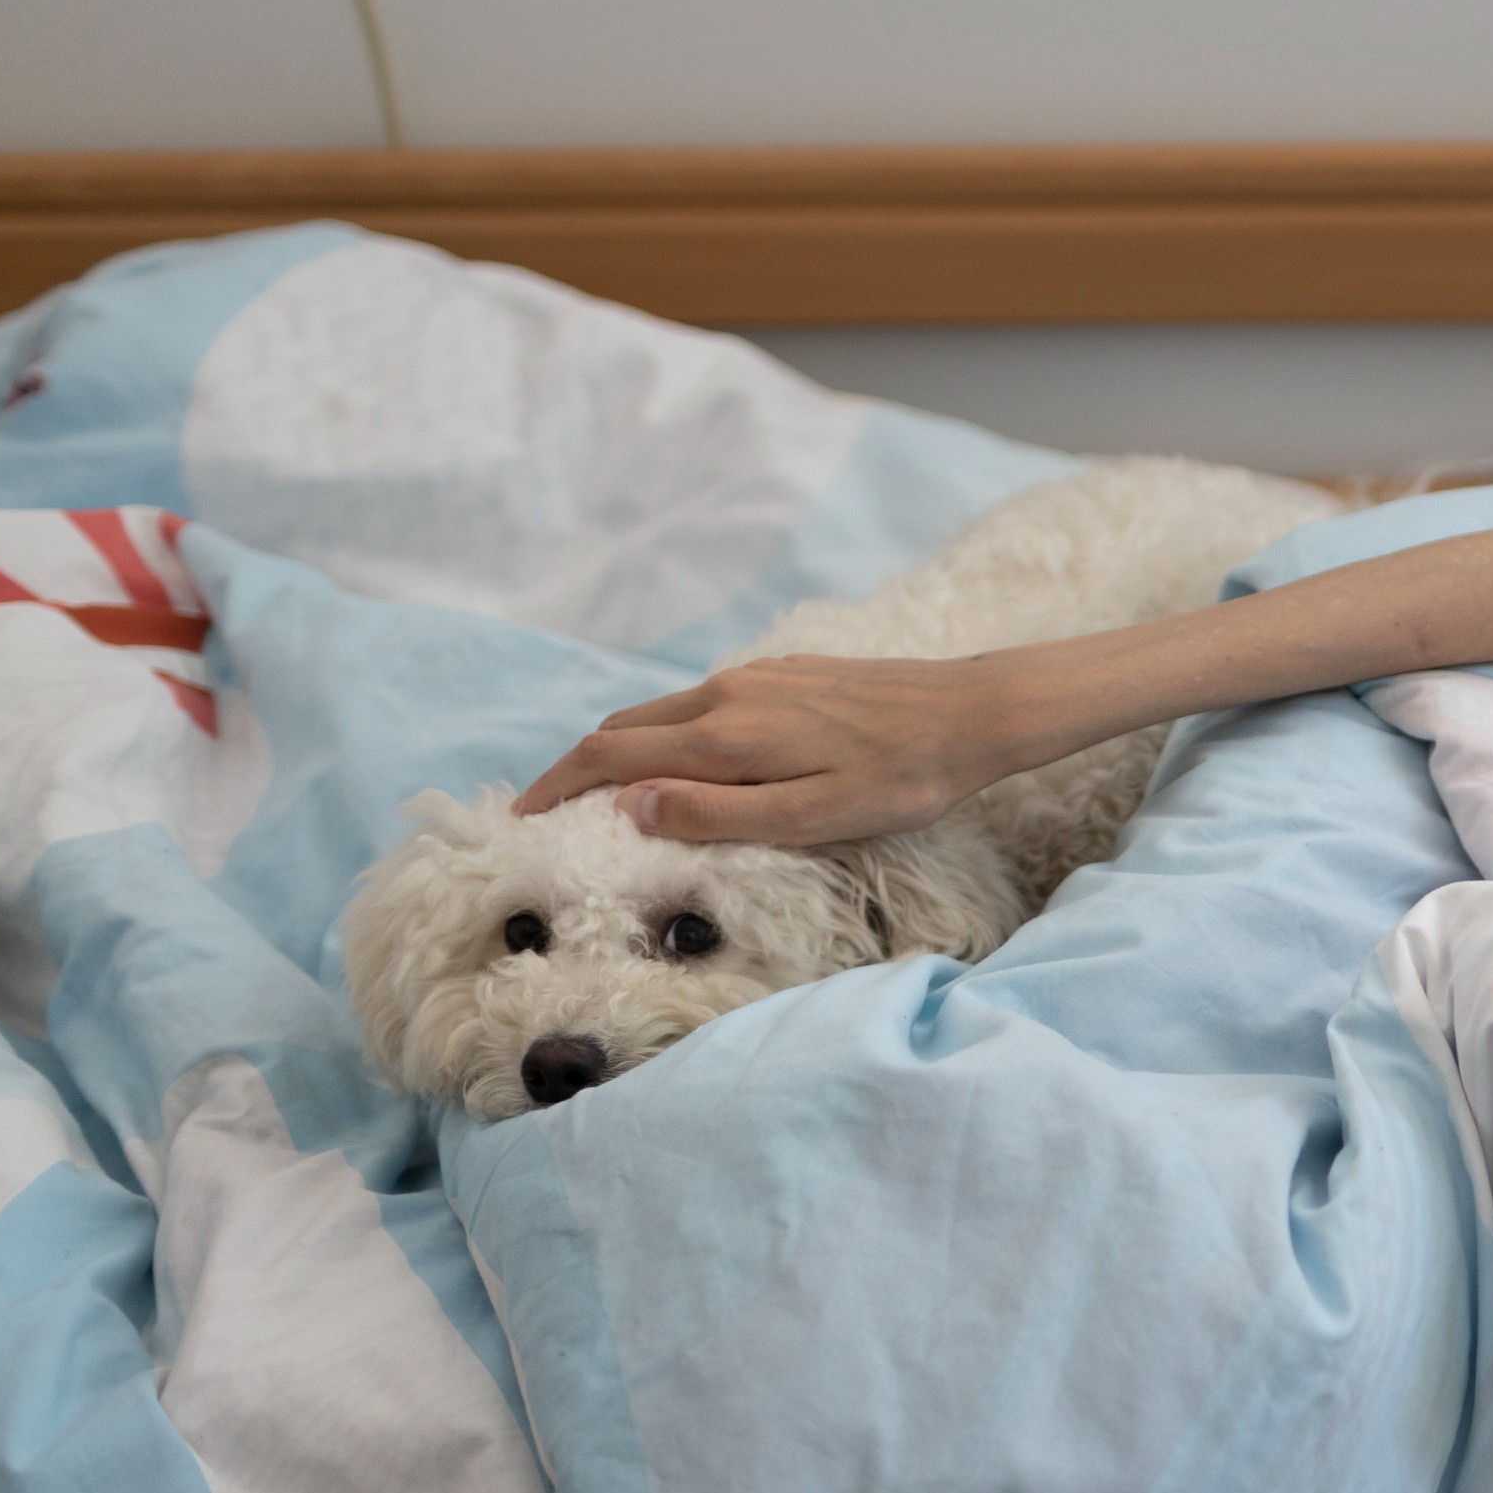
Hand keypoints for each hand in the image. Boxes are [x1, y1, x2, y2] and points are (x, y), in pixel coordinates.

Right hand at [513, 653, 1036, 845]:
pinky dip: (667, 734)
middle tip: (551, 813)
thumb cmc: (900, 778)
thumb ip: (714, 813)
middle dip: (578, 769)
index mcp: (724, 734)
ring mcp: (756, 677)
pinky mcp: (785, 674)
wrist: (970, 713)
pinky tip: (681, 762)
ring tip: (606, 795)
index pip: (609, 755)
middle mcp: (727, 694)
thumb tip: (629, 805)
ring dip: (623, 750)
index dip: (558, 787)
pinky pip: (702, 703)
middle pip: (623, 728)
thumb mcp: (808, 817)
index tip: (521, 819)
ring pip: (662, 712)